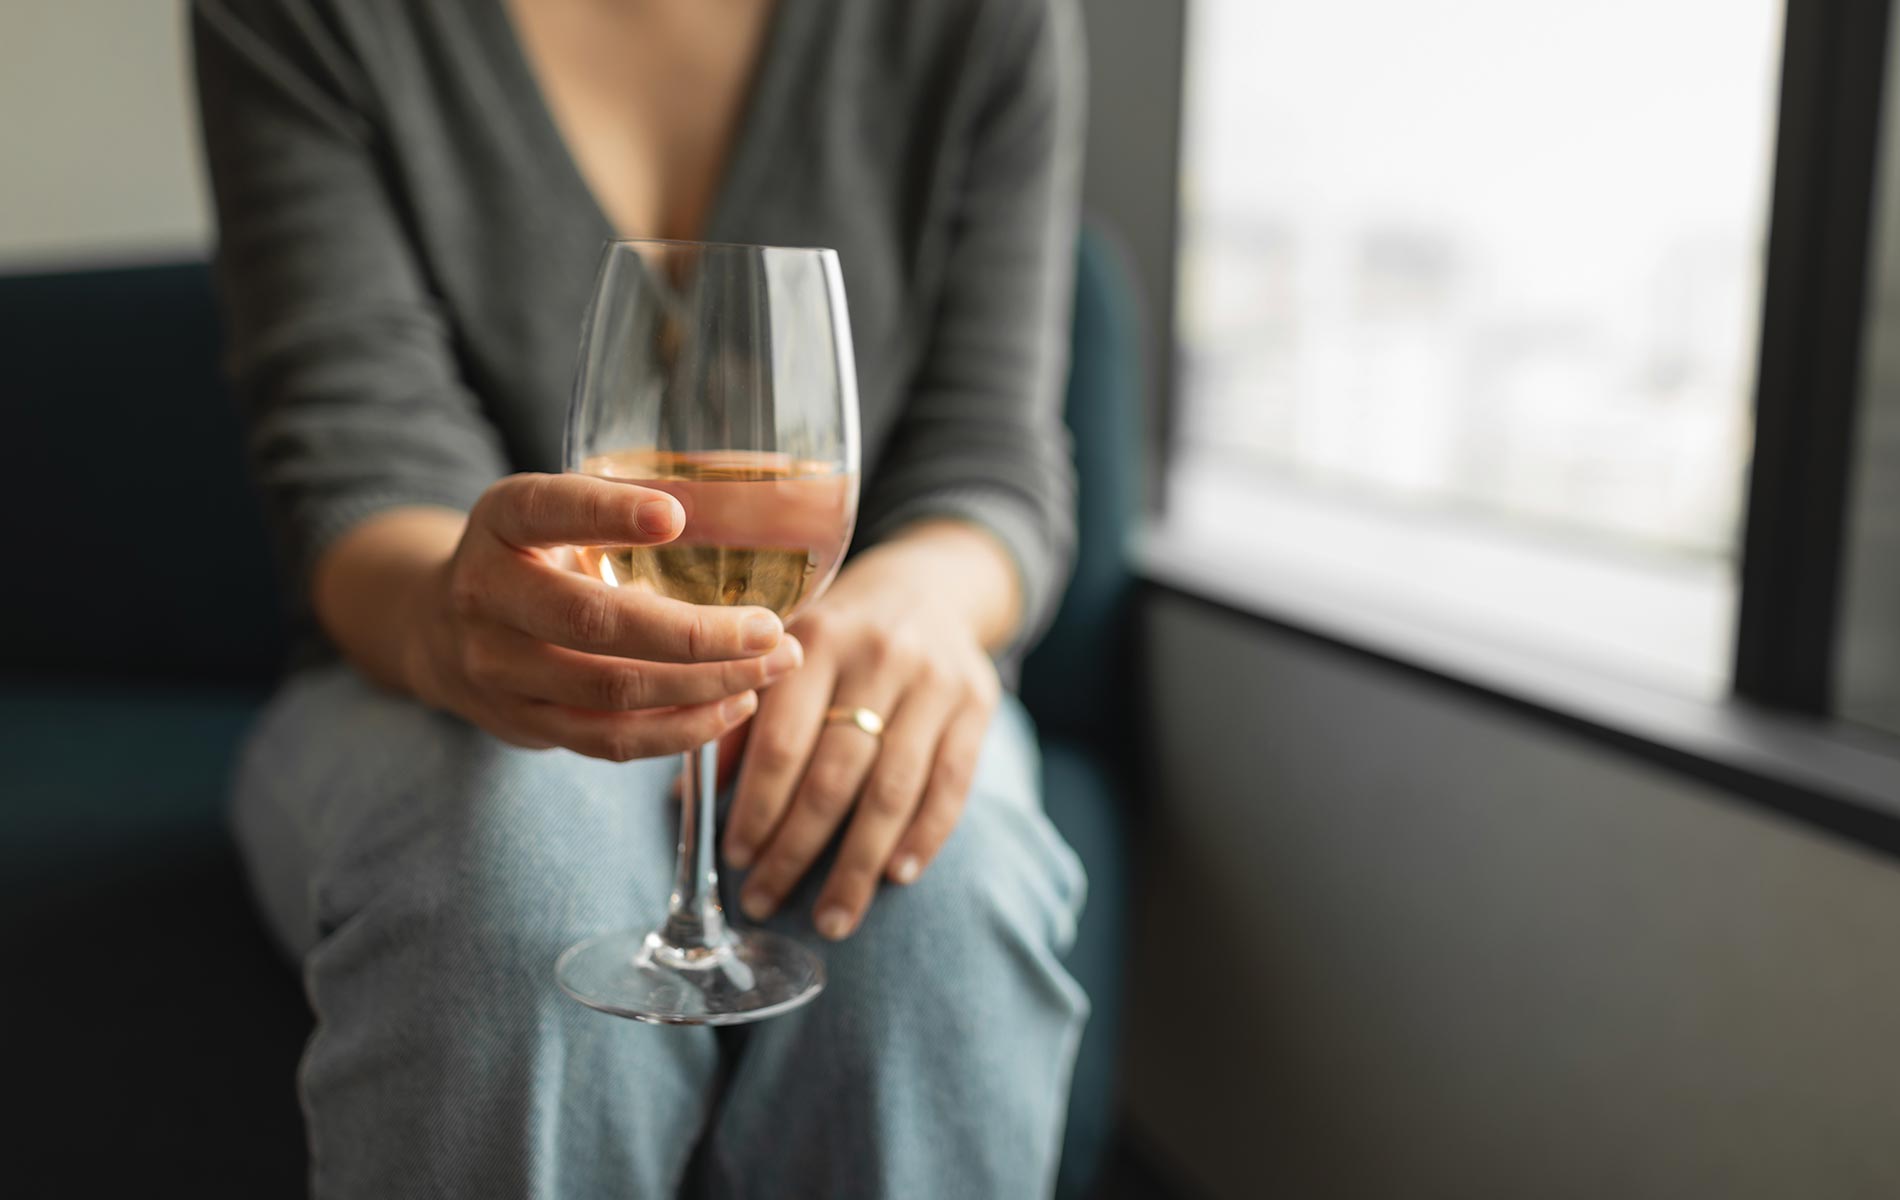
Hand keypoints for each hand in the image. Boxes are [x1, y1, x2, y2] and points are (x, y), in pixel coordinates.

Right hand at [397, 473, 802, 759]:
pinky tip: (735, 704)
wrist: (439, 628)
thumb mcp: (549, 513)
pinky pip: (612, 740)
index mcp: (501, 521)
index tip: (674, 515)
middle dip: (695, 632)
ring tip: (773, 665)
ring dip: (706, 684)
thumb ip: (617, 509)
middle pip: (595, 623)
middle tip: (769, 629)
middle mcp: (487, 594)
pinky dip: (683, 729)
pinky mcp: (523, 724)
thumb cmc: (529, 556)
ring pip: (613, 691)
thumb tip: (739, 510)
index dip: (608, 513)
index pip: (549, 510)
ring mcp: (499, 669)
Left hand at [720, 523, 1009, 940]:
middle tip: (765, 902)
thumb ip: (741, 720)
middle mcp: (878, 656)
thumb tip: (688, 803)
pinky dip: (925, 837)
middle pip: (834, 776)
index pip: (783, 742)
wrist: (931, 584)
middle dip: (796, 850)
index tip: (736, 858)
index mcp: (816, 640)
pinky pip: (952, 785)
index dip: (756, 808)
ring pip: (892, 790)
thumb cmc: (838, 635)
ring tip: (831, 918)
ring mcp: (935, 682)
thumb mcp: (785, 654)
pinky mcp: (978, 704)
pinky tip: (896, 877)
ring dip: (858, 865)